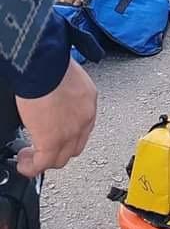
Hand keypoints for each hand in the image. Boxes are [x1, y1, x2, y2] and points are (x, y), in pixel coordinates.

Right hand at [15, 58, 97, 176]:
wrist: (43, 64)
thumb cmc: (51, 61)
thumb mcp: (64, 74)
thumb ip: (61, 88)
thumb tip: (50, 92)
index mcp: (87, 99)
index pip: (82, 125)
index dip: (68, 133)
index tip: (56, 133)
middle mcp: (84, 118)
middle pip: (74, 145)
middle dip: (59, 149)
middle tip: (42, 148)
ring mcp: (70, 132)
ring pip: (60, 158)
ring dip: (45, 160)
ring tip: (30, 157)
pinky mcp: (52, 141)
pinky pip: (42, 164)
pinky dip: (32, 167)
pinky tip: (24, 164)